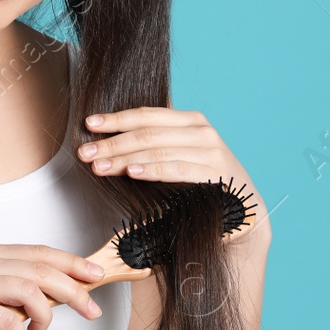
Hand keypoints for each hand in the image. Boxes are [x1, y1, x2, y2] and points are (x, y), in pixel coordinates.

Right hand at [0, 244, 105, 329]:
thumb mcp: (5, 303)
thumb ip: (31, 290)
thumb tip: (77, 287)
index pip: (40, 253)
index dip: (73, 263)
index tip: (97, 275)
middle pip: (40, 271)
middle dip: (74, 292)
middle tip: (91, 312)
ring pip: (30, 292)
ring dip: (44, 318)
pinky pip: (10, 320)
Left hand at [76, 106, 268, 245]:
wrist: (242, 214)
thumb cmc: (200, 185)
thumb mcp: (176, 159)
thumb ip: (152, 147)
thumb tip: (106, 143)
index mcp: (190, 120)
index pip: (146, 115)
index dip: (116, 118)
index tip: (89, 124)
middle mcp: (202, 131)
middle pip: (148, 133)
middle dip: (113, 143)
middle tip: (86, 153)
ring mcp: (211, 151)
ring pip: (158, 150)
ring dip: (125, 158)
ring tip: (100, 166)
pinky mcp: (217, 174)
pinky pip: (178, 169)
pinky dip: (153, 169)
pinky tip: (133, 172)